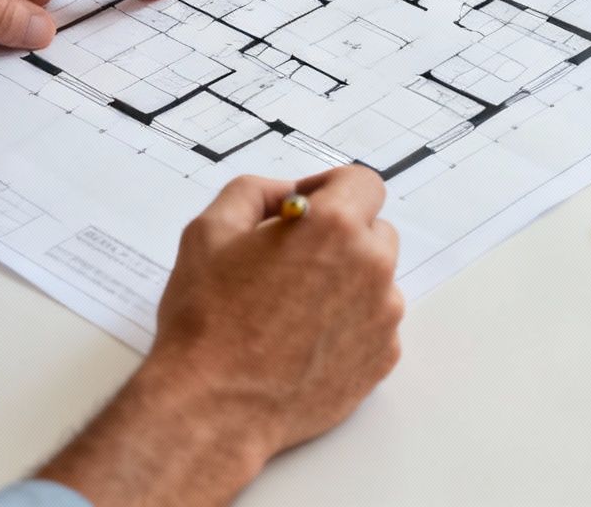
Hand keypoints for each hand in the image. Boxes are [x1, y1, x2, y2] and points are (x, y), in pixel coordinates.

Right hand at [38, 166, 403, 504]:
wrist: (214, 406)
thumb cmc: (208, 322)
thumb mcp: (209, 232)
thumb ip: (253, 192)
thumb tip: (284, 193)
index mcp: (333, 227)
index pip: (363, 184)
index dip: (332, 188)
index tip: (308, 204)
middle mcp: (370, 268)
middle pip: (374, 231)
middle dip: (339, 235)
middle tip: (293, 258)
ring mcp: (382, 317)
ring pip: (377, 280)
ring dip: (346, 281)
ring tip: (294, 307)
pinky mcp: (382, 359)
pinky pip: (375, 325)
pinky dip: (350, 324)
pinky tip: (305, 340)